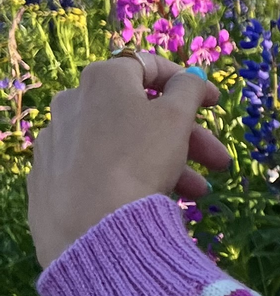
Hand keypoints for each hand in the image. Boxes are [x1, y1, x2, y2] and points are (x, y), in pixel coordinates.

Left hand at [27, 52, 232, 269]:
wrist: (90, 228)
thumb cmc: (140, 160)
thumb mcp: (176, 117)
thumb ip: (188, 88)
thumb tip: (190, 77)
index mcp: (102, 79)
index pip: (150, 67)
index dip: (188, 83)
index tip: (213, 103)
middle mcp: (72, 102)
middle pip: (139, 112)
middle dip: (185, 135)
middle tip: (216, 160)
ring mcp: (55, 142)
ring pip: (121, 143)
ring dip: (165, 161)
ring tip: (196, 191)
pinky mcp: (47, 179)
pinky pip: (97, 168)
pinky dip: (127, 176)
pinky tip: (151, 200)